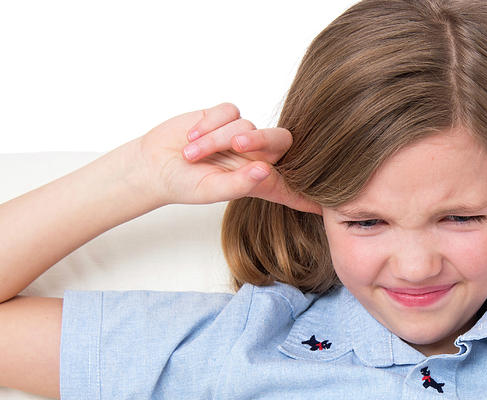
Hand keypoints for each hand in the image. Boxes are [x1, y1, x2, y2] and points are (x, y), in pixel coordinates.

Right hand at [134, 103, 320, 213]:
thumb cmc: (185, 184)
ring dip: (216, 138)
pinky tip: (192, 137)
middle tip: (237, 145)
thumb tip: (265, 170)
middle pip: (281, 140)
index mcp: (260, 181)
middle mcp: (256, 156)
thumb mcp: (212, 190)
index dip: (312, 192)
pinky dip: (209, 123)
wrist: (155, 164)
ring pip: (246, 124)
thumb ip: (239, 184)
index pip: (293, 186)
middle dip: (259, 139)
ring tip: (192, 154)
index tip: (331, 201)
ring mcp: (242, 134)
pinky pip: (229, 111)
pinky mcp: (225, 116)